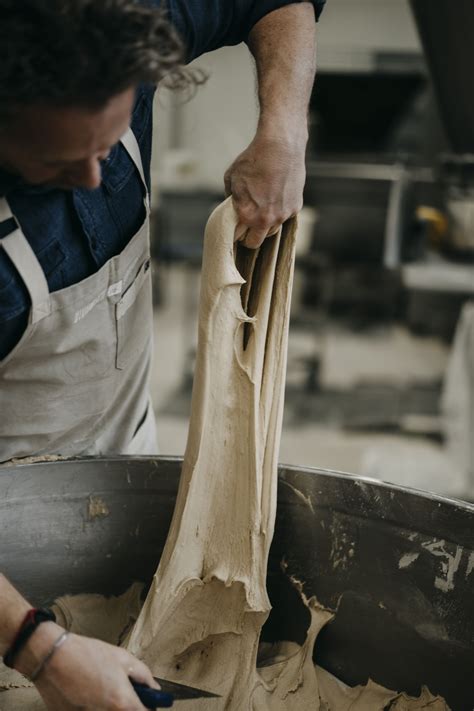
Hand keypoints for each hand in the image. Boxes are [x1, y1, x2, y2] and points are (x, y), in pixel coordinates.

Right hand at [17, 622, 158, 709]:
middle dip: (126, 707)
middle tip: (120, 695)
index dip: (148, 709)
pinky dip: (91, 708)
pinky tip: (86, 696)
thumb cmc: (87, 654)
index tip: (146, 704)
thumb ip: (143, 675)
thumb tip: (154, 688)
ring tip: (100, 691)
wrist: (53, 657)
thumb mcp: (122, 658)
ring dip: (108, 708)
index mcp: (123, 702)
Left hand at [224, 131, 305, 248]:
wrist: (280, 146)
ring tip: (261, 212)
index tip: (234, 231)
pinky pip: (284, 217)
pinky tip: (275, 199)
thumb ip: (231, 198)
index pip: (238, 238)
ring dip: (265, 226)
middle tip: (245, 229)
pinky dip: (279, 212)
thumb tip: (233, 207)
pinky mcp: (295, 208)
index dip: (235, 235)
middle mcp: (266, 220)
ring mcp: (283, 215)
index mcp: (248, 216)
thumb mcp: (231, 178)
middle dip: (249, 238)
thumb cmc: (253, 160)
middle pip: (256, 242)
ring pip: (272, 231)